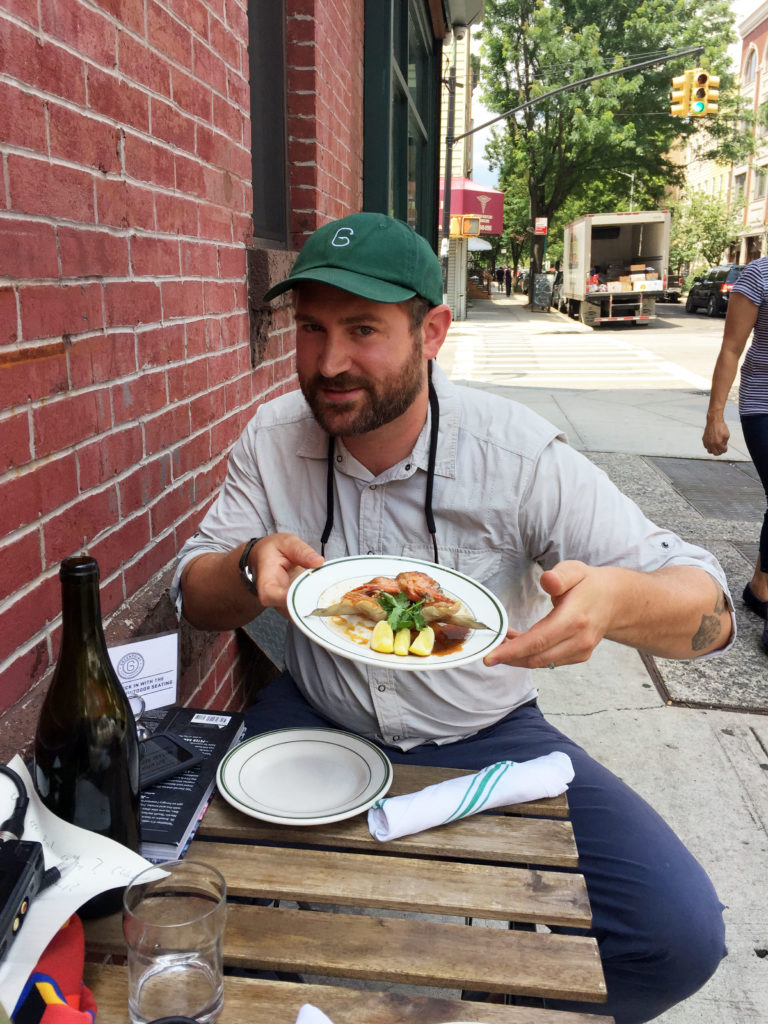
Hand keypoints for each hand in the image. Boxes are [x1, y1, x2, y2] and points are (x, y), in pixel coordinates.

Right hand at [248, 533, 323, 614]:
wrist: (264, 557)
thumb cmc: (272, 550)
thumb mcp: (287, 542)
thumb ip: (301, 551)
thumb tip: (318, 561)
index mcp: (267, 583)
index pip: (277, 597)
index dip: (295, 599)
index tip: (313, 593)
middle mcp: (273, 599)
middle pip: (292, 611)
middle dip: (313, 606)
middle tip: (331, 596)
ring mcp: (282, 606)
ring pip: (300, 616)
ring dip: (317, 608)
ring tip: (332, 596)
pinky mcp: (292, 608)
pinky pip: (305, 612)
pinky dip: (317, 607)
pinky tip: (328, 598)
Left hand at [484, 560, 611, 668]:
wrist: (616, 600)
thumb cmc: (589, 584)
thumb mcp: (575, 570)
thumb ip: (560, 575)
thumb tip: (547, 580)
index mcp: (575, 618)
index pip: (539, 641)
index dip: (512, 651)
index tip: (489, 657)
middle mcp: (579, 639)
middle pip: (536, 657)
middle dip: (509, 656)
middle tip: (488, 647)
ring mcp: (580, 651)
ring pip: (541, 662)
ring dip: (518, 656)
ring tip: (502, 640)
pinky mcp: (578, 656)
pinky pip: (549, 661)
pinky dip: (531, 656)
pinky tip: (519, 643)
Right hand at [702, 416, 729, 456]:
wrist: (714, 421)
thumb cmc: (721, 427)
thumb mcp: (727, 435)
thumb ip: (725, 443)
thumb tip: (723, 447)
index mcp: (718, 443)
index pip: (723, 451)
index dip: (725, 449)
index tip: (725, 447)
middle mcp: (712, 444)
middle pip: (716, 453)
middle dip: (719, 452)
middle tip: (721, 450)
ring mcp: (707, 442)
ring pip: (709, 451)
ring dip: (713, 450)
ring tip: (716, 447)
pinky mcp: (704, 439)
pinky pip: (706, 446)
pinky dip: (709, 446)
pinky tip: (712, 443)